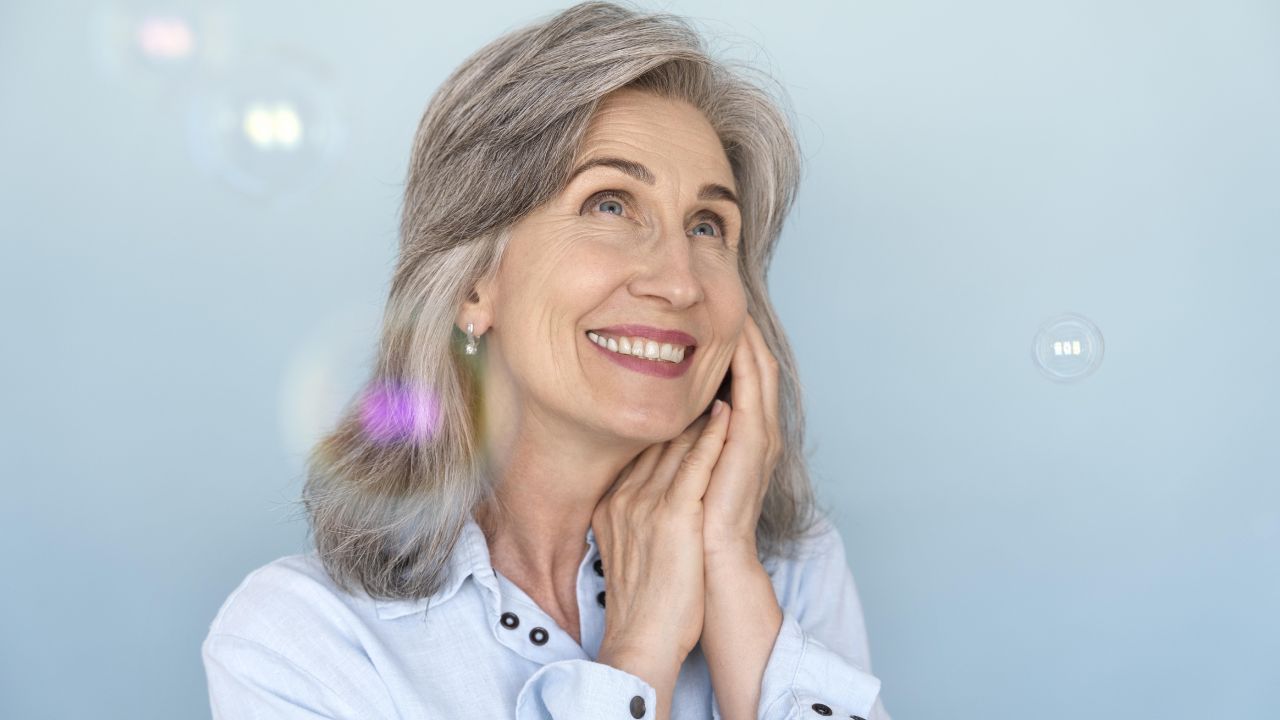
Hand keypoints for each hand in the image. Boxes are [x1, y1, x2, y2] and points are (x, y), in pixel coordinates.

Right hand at [591, 399, 731, 718]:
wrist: (642, 641)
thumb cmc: (646, 604)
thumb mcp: (627, 550)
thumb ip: (632, 519)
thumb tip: (647, 501)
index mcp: (612, 504)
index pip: (639, 450)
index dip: (662, 422)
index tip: (682, 397)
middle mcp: (624, 497)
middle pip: (656, 439)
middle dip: (681, 407)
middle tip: (705, 374)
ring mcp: (646, 503)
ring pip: (676, 443)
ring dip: (700, 409)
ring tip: (721, 378)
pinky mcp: (674, 515)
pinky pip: (696, 464)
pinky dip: (713, 435)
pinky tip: (728, 413)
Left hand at [702, 311, 781, 556]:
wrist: (710, 565)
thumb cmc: (691, 526)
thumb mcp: (682, 472)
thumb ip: (678, 443)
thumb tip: (653, 419)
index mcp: (741, 441)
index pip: (742, 381)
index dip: (733, 348)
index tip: (713, 318)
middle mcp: (757, 436)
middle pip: (757, 369)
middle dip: (746, 335)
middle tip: (731, 298)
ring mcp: (760, 440)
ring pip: (761, 373)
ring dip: (750, 340)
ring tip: (736, 307)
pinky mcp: (754, 446)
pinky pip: (754, 392)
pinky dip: (747, 363)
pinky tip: (735, 339)